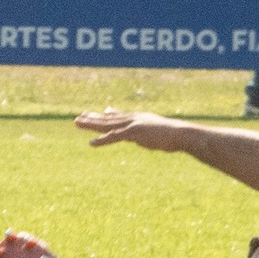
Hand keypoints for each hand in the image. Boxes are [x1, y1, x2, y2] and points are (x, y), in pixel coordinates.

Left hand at [74, 108, 193, 150]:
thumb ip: (143, 130)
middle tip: (78, 118)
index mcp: (138, 118)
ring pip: (107, 125)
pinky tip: (91, 143)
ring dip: (91, 125)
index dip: (104, 115)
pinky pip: (114, 137)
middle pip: (108, 119)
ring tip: (77, 123)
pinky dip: (102, 140)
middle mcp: (133, 119)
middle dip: (92, 118)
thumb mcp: (154, 130)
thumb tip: (137, 134)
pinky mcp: (135, 132)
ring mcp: (133, 124)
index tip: (92, 113)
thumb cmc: (171, 135)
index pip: (117, 116)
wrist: (181, 134)